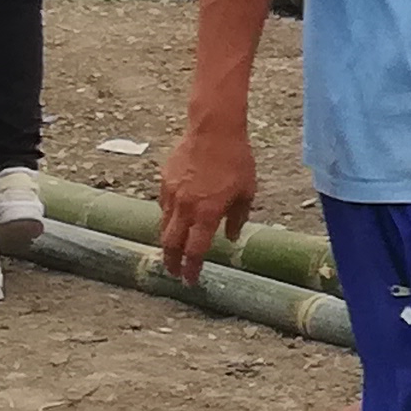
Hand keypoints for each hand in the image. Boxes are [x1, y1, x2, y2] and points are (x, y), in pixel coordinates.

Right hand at [157, 121, 256, 283]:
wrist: (214, 130)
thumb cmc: (236, 159)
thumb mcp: (247, 191)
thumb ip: (238, 218)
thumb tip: (230, 239)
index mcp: (207, 212)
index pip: (195, 250)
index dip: (192, 269)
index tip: (191, 281)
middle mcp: (186, 207)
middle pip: (171, 244)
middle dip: (171, 262)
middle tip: (174, 273)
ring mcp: (172, 194)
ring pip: (164, 226)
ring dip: (167, 241)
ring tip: (172, 250)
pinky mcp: (164, 181)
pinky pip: (163, 206)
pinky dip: (167, 216)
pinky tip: (174, 218)